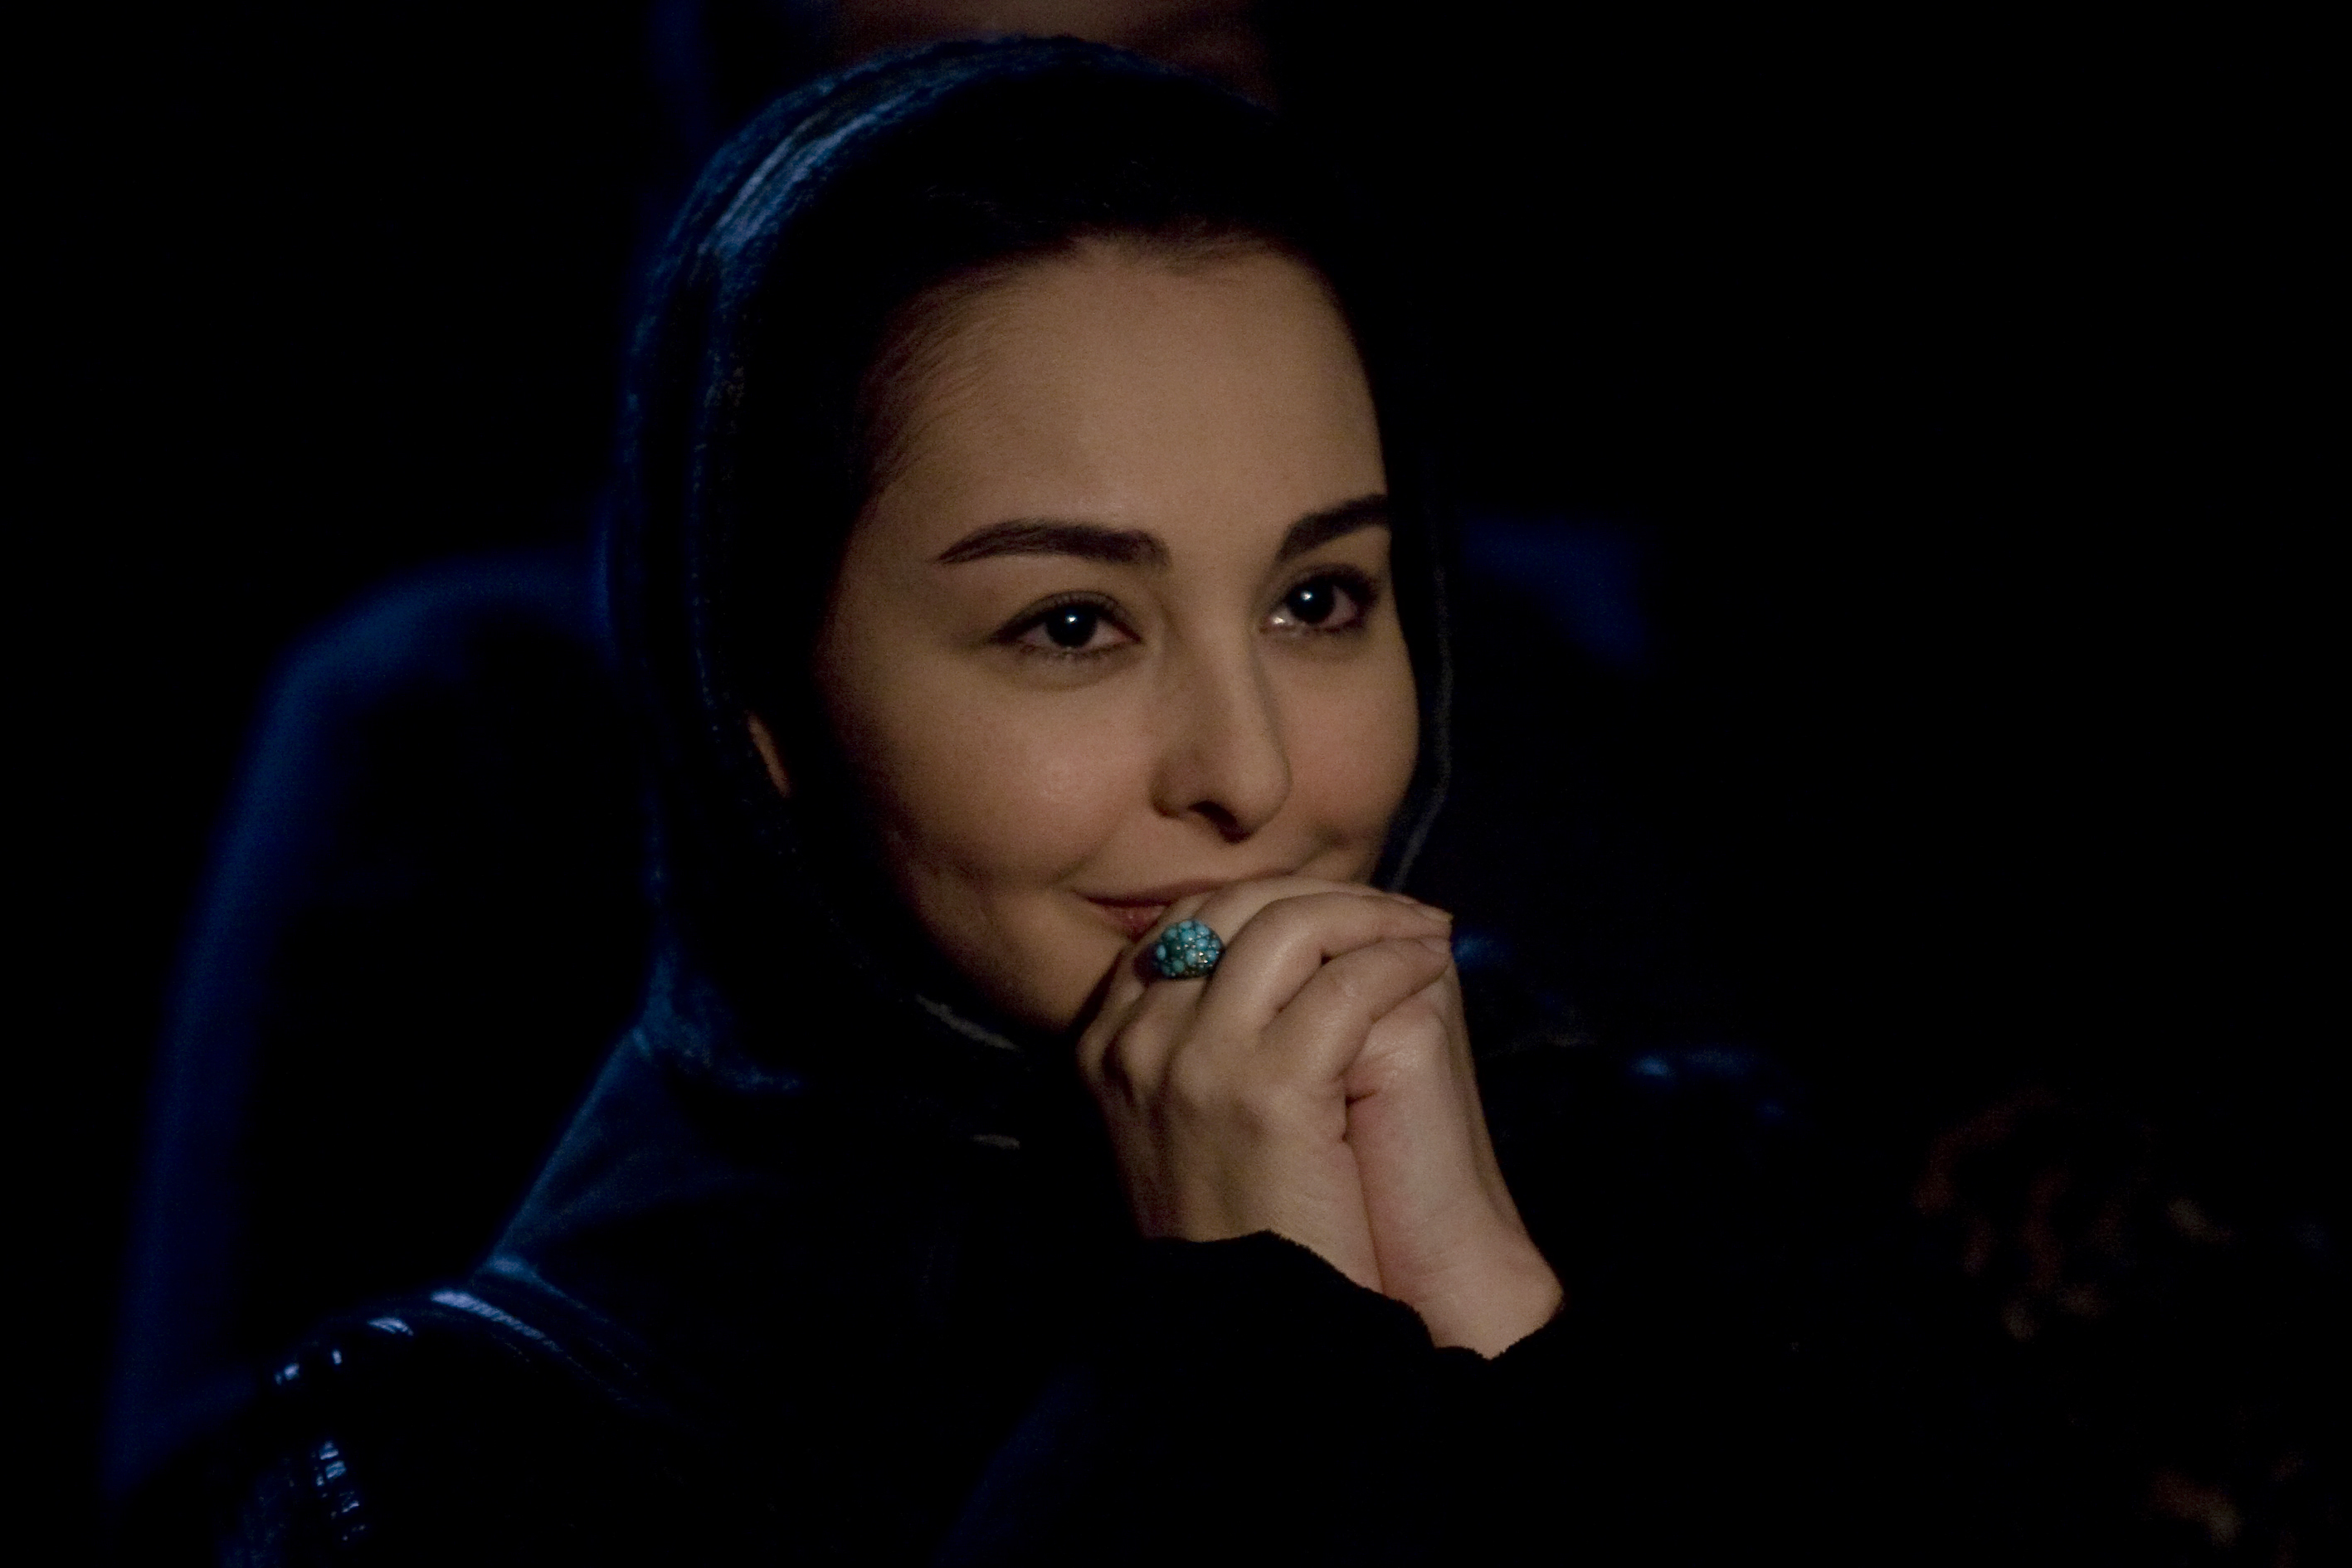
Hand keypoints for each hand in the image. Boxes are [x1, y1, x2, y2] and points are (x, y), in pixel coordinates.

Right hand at [1078, 877, 1559, 1353]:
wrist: (1252, 1335)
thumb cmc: (1239, 1231)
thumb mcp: (1182, 1125)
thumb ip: (1195, 1042)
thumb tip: (1271, 959)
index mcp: (1104, 1046)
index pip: (1186, 922)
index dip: (1273, 902)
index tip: (1339, 911)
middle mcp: (1134, 1042)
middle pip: (1235, 908)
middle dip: (1327, 895)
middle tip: (1398, 910)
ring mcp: (1191, 1062)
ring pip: (1290, 929)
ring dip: (1372, 917)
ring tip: (1423, 932)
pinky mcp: (1264, 1091)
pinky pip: (1345, 986)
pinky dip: (1397, 963)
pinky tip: (1430, 967)